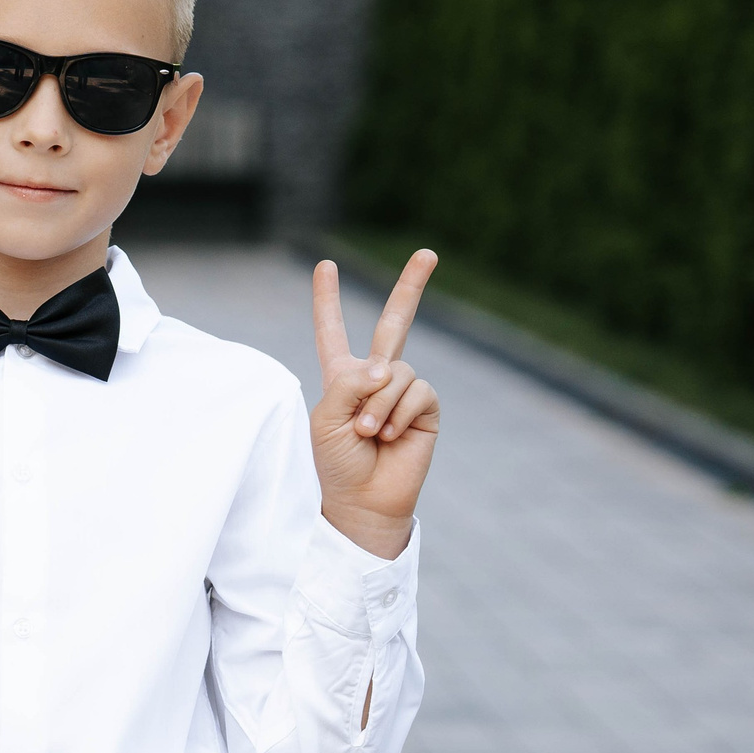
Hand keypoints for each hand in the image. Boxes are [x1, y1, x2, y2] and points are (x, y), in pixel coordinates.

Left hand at [311, 250, 440, 557]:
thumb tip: (388, 367)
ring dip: (378, 405)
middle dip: (412, 286)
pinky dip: (398, 413)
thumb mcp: (326, 417)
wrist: (361, 500)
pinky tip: (390, 437)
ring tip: (368, 435)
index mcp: (341, 377)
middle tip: (428, 252)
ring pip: (398, 371)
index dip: (327, 300)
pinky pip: (417, 391)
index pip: (333, 331)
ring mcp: (403, 391)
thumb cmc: (334, 462)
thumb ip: (350, 382)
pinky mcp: (426, 408)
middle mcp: (375, 377)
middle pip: (396, 323)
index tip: (325, 265)